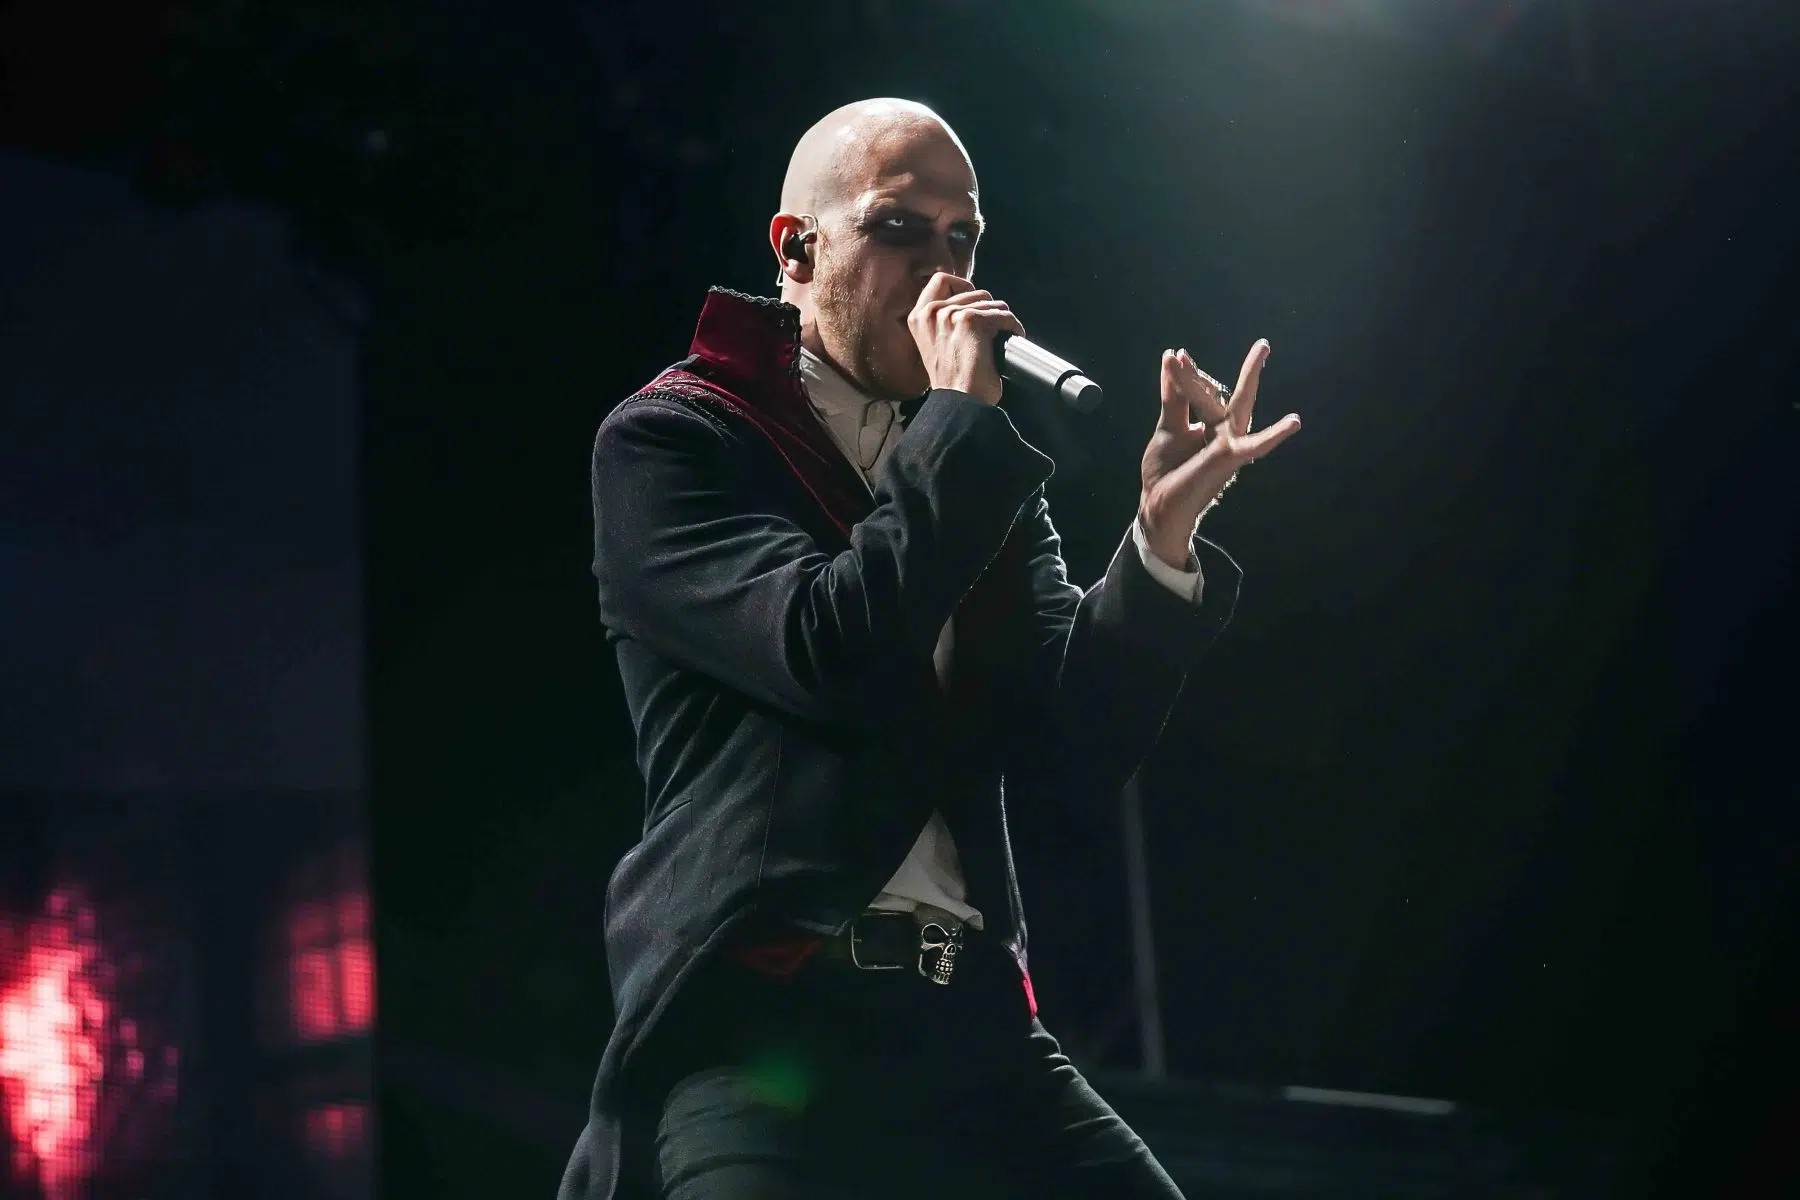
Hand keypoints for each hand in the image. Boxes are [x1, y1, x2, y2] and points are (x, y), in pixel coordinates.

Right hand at [906, 271, 1025, 405]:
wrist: (959, 402)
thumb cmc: (952, 382)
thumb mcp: (935, 343)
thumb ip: (942, 321)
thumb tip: (970, 302)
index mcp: (918, 317)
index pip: (940, 279)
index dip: (961, 285)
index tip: (974, 301)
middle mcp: (931, 312)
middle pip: (972, 289)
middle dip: (987, 307)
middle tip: (993, 326)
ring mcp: (951, 314)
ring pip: (990, 302)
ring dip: (1001, 319)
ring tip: (1002, 336)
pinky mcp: (972, 320)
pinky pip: (1003, 315)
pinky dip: (1013, 326)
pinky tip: (1013, 337)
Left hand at [1138, 341, 1300, 565]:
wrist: (1160, 508)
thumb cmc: (1168, 473)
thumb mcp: (1168, 428)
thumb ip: (1174, 397)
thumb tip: (1174, 357)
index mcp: (1208, 425)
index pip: (1202, 393)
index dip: (1189, 373)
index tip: (1176, 354)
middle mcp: (1222, 433)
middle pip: (1231, 396)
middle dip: (1248, 371)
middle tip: (1264, 344)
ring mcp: (1228, 445)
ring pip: (1236, 406)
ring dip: (1250, 378)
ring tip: (1264, 351)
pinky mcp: (1229, 458)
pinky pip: (1256, 446)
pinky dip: (1274, 435)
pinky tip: (1294, 422)